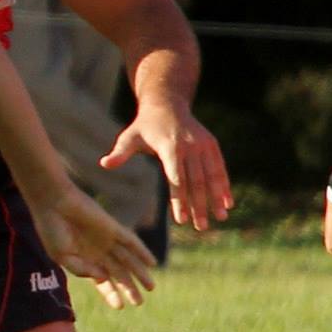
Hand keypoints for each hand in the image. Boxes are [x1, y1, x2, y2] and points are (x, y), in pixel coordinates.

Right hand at [29, 182, 157, 309]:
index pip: (102, 280)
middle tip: (139, 302)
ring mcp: (107, 240)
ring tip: (151, 288)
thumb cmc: (52, 229)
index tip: (120, 307)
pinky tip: (152, 263)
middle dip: (129, 288)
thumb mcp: (61, 256)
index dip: (111, 293)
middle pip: (118, 273)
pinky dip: (142, 252)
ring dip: (140, 273)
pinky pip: (131, 241)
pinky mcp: (112, 228)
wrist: (53, 204)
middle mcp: (98, 251)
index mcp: (84, 259)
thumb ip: (79, 269)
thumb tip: (101, 278)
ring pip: (128, 260)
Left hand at [100, 100, 231, 230]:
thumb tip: (104, 164)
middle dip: (199, 206)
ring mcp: (203, 145)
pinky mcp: (211, 145)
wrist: (167, 104)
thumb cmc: (144, 126)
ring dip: (216, 198)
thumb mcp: (129, 137)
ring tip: (219, 219)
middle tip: (200, 227)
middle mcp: (190, 146)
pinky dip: (224, 185)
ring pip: (211, 176)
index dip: (179, 200)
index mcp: (170, 147)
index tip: (181, 220)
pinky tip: (228, 203)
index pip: (176, 179)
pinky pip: (219, 168)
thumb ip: (120, 153)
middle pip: (195, 181)